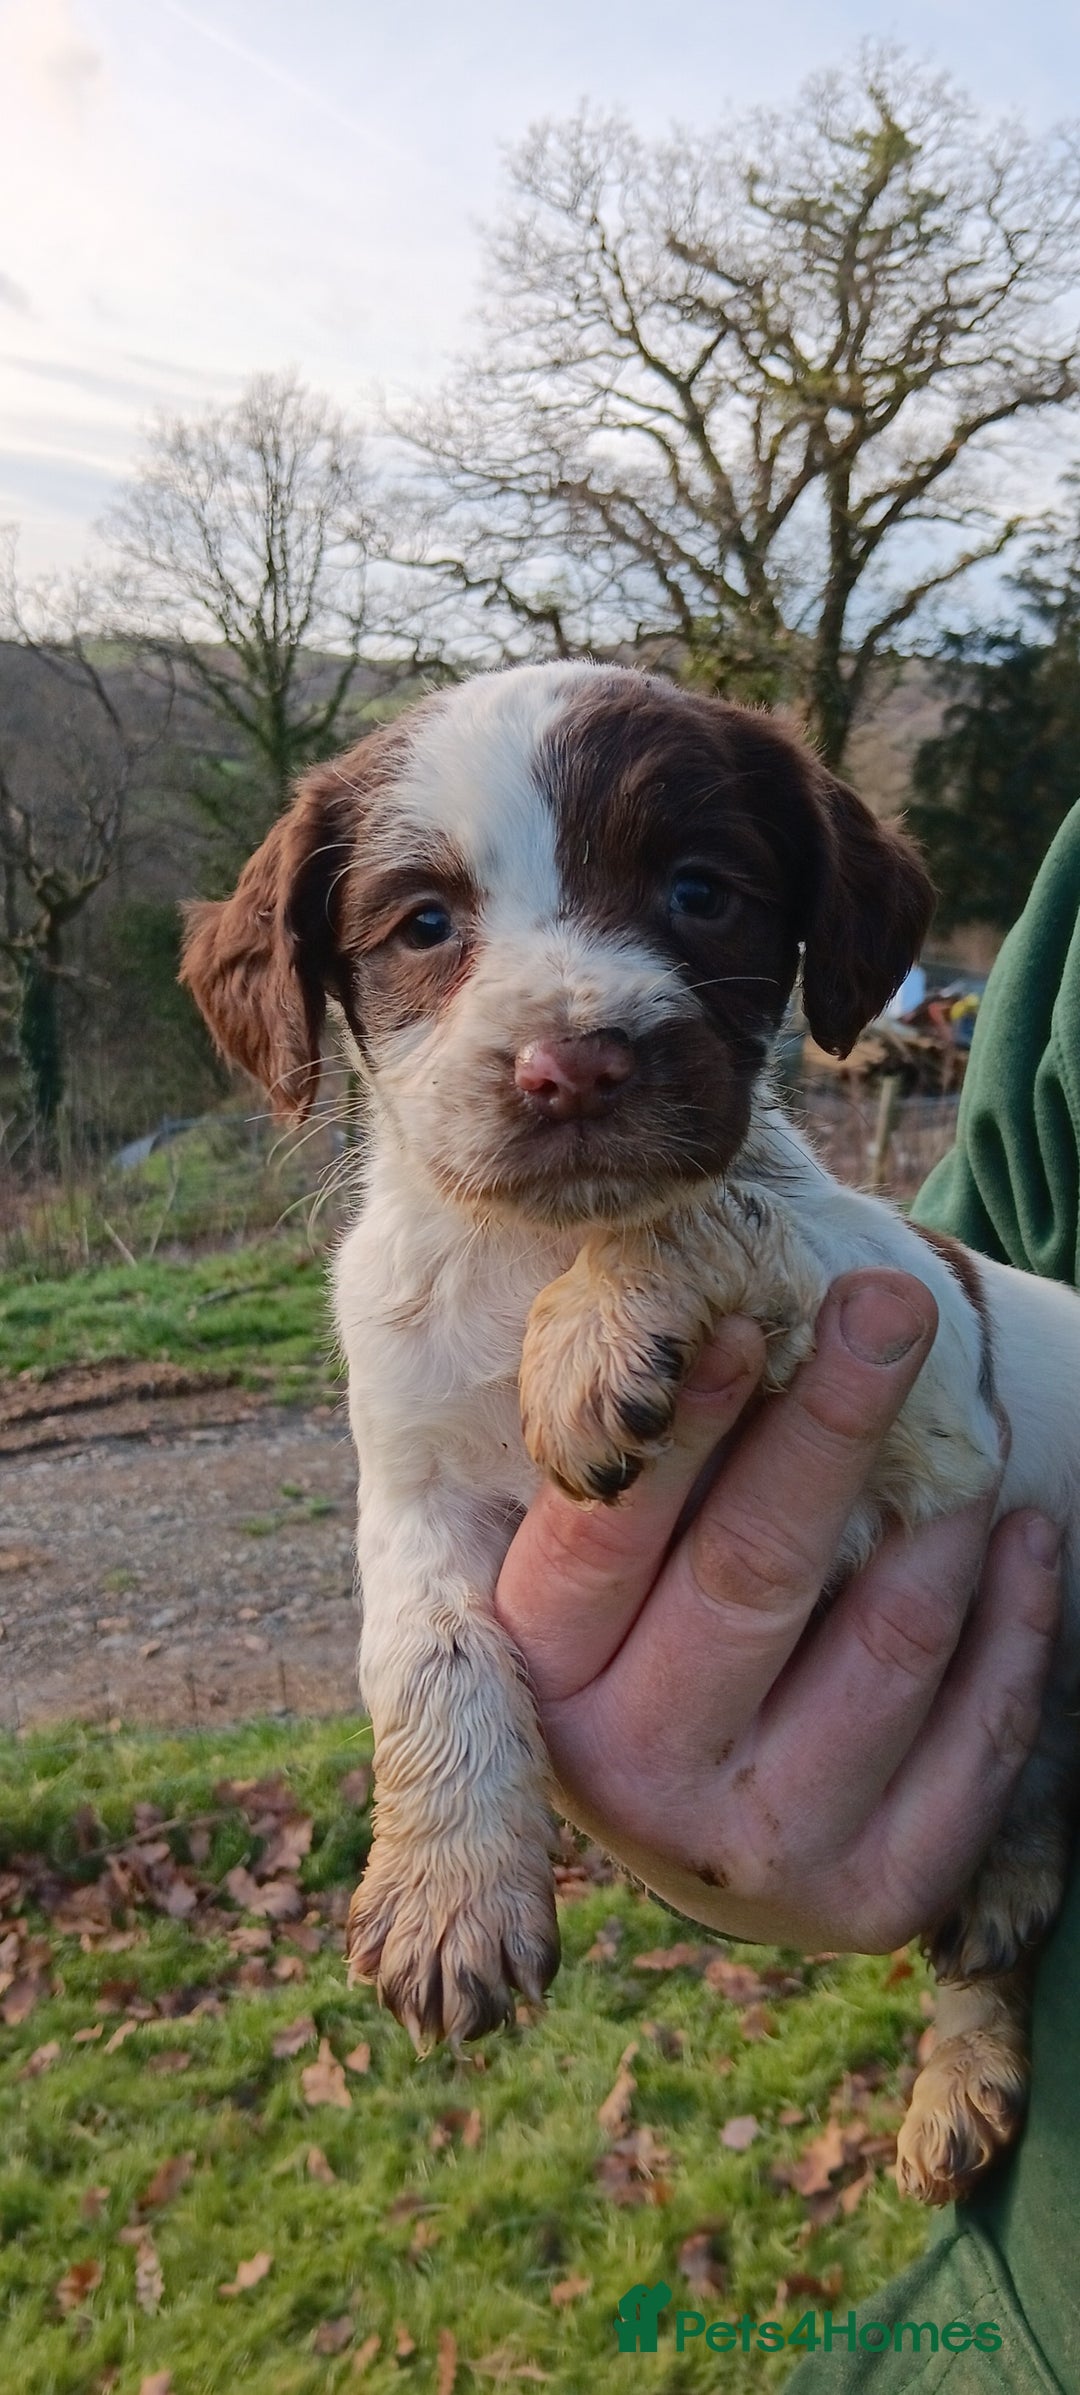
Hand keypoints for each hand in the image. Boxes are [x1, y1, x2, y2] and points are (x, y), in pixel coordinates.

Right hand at [496, 1271, 1061, 1951]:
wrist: (711, 1797)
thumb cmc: (655, 1609)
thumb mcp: (605, 1540)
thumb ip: (630, 1445)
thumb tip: (699, 1296)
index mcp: (536, 1677)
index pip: (605, 1530)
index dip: (676, 1422)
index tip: (739, 1317)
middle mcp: (628, 1780)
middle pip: (752, 1571)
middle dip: (831, 1423)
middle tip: (891, 1307)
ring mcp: (755, 1852)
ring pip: (890, 1641)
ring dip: (945, 1517)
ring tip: (966, 1438)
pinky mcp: (876, 1898)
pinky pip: (984, 1731)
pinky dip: (1018, 1615)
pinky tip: (1022, 1537)